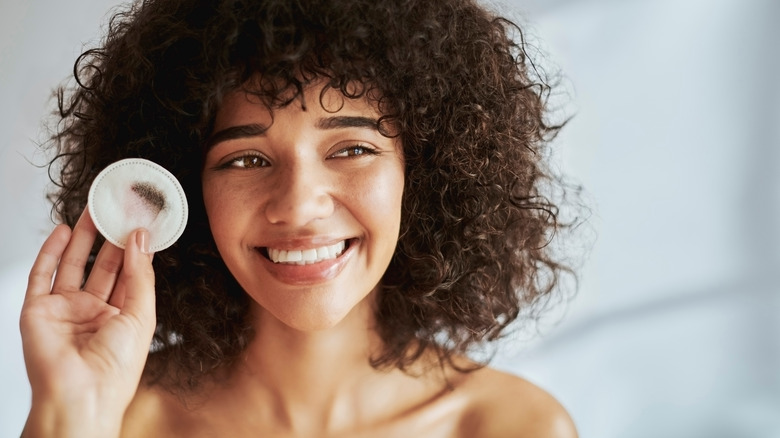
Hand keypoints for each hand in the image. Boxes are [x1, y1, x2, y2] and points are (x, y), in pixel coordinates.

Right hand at [20, 210, 156, 437]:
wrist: (81, 395)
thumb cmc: (116, 368)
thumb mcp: (141, 314)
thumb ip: (140, 275)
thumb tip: (140, 238)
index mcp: (122, 317)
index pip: (130, 275)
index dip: (135, 249)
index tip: (141, 222)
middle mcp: (93, 313)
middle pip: (102, 267)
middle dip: (109, 239)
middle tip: (117, 211)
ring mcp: (65, 312)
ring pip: (73, 266)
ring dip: (83, 239)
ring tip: (94, 211)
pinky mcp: (38, 312)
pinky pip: (42, 276)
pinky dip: (51, 253)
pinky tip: (63, 232)